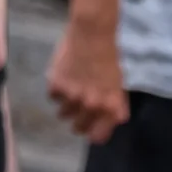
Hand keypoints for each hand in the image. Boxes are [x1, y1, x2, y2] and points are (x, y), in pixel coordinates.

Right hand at [47, 22, 128, 143]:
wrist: (91, 34)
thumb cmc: (108, 57)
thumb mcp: (118, 85)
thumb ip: (114, 105)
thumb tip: (110, 119)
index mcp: (110, 108)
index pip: (97, 136)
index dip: (93, 132)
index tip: (89, 125)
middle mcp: (91, 107)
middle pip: (78, 127)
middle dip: (77, 120)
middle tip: (76, 108)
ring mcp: (72, 96)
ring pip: (62, 114)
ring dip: (65, 104)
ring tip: (68, 90)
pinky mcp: (56, 84)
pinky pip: (52, 97)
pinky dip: (55, 90)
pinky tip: (61, 77)